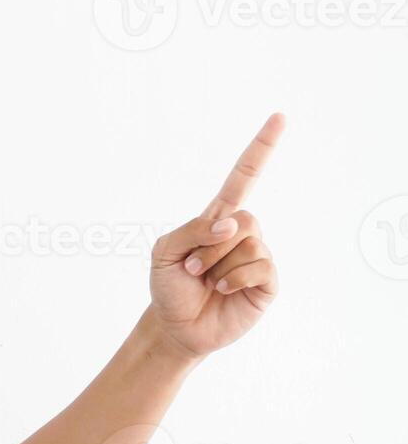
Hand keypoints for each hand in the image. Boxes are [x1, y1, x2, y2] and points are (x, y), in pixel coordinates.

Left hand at [148, 113, 284, 360]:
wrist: (175, 326)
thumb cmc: (169, 286)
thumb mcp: (164, 251)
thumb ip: (192, 229)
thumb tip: (232, 223)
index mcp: (218, 218)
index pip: (244, 177)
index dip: (261, 148)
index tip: (279, 117)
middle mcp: (243, 233)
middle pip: (244, 218)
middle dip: (211, 245)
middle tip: (193, 268)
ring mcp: (258, 257)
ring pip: (249, 244)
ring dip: (218, 266)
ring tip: (206, 282)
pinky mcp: (267, 283)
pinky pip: (259, 268)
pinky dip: (233, 280)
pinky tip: (223, 291)